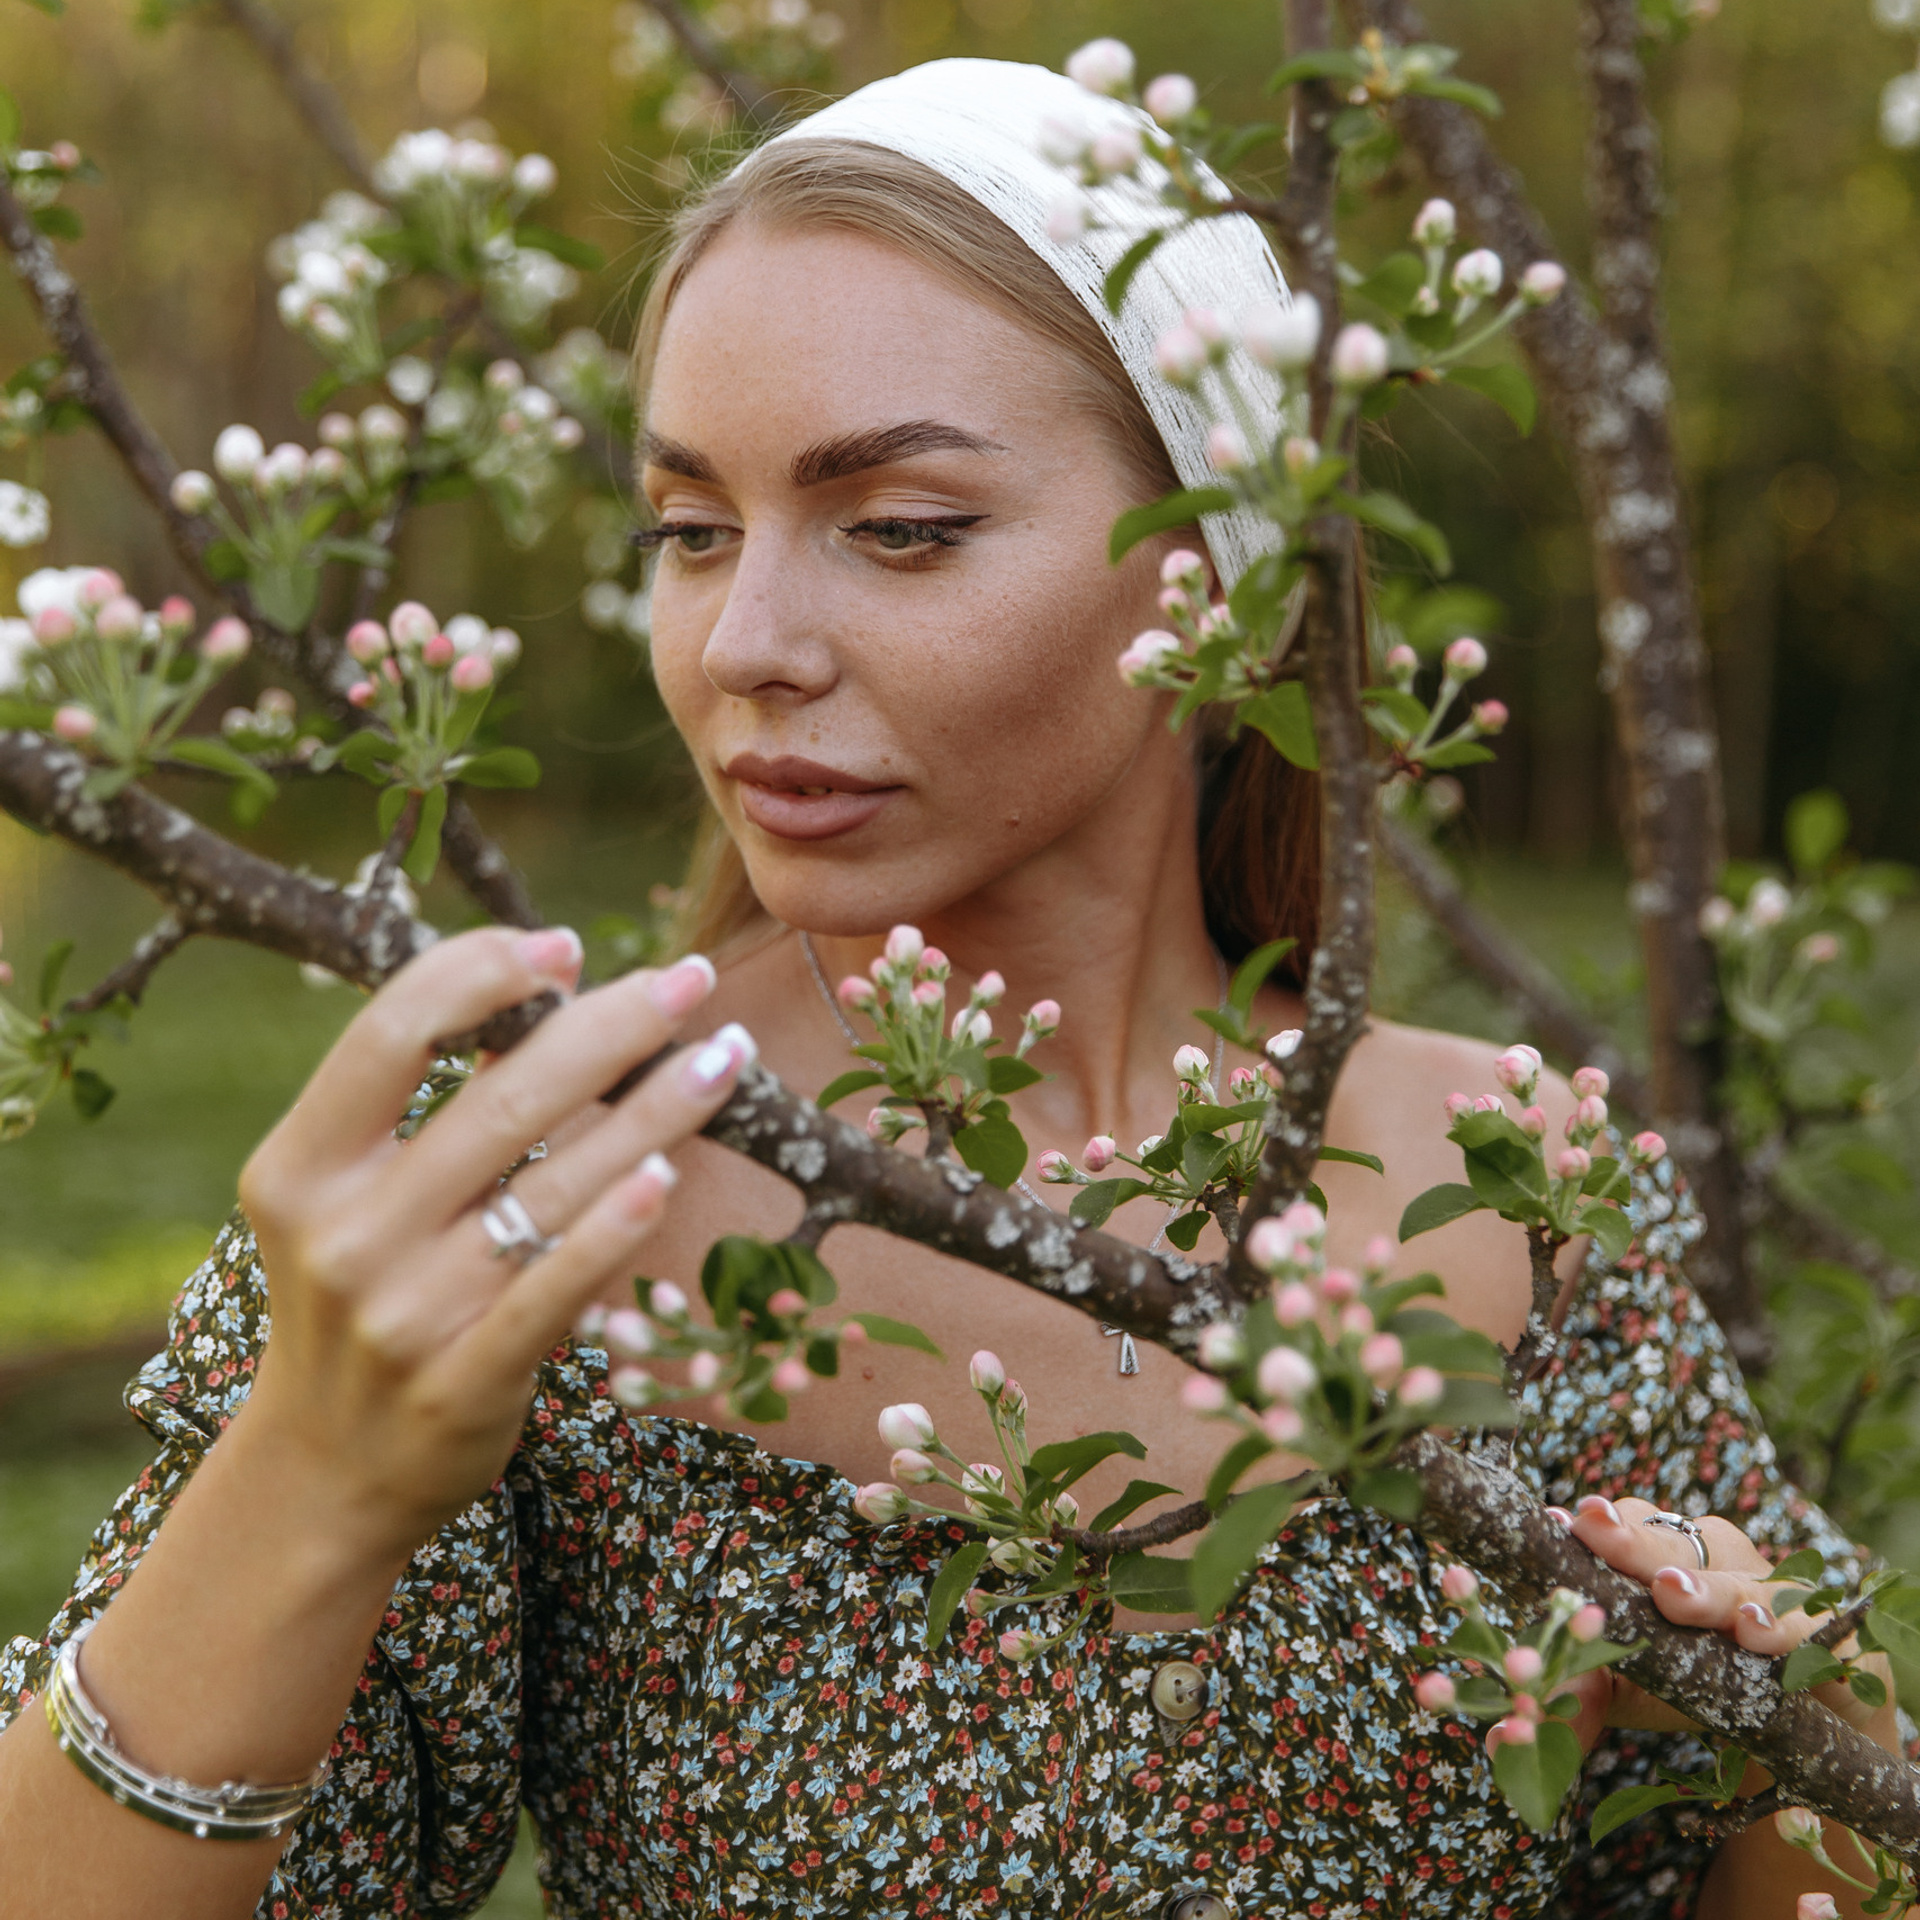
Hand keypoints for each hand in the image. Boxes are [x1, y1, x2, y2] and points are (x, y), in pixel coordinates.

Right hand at [231, 926, 750, 1566]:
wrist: (323, 1472)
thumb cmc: (360, 1294)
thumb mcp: (347, 1194)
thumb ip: (424, 1102)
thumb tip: (551, 982)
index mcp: (301, 1166)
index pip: (392, 1031)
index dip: (485, 972)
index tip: (567, 947)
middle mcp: (344, 1236)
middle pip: (499, 1101)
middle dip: (611, 1027)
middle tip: (689, 979)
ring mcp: (402, 1315)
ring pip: (551, 1188)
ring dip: (653, 1111)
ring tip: (724, 1055)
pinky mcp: (462, 1381)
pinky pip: (554, 1289)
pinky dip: (614, 1227)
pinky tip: (668, 1170)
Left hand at [1562, 1495, 1897, 1749]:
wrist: (1801, 1718)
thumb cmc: (1700, 1682)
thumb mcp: (1633, 1689)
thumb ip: (1578, 1697)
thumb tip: (1504, 1735)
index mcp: (1657, 1555)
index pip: (1618, 1527)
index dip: (1588, 1528)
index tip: (1555, 1522)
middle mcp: (1710, 1556)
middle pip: (1666, 1540)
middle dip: (1629, 1540)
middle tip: (1597, 1530)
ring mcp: (1766, 1586)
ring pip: (1731, 1575)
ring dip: (1699, 1587)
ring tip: (1669, 1594)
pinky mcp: (1821, 1630)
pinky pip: (1800, 1623)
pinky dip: (1776, 1628)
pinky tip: (1752, 1632)